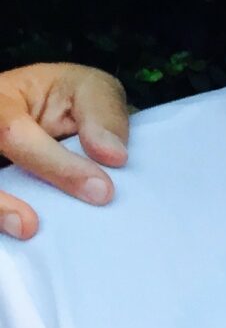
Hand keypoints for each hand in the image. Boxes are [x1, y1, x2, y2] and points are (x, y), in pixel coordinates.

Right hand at [0, 63, 130, 237]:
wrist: (56, 107)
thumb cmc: (68, 98)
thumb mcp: (90, 90)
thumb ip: (101, 115)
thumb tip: (113, 156)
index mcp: (1, 101)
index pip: (13, 132)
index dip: (56, 165)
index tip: (101, 190)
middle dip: (2, 200)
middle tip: (30, 226)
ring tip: (24, 229)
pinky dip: (3, 218)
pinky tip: (23, 237)